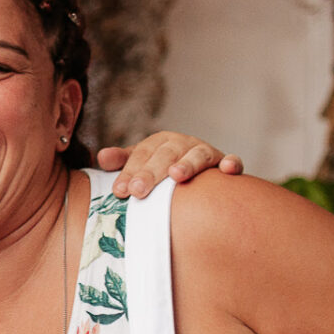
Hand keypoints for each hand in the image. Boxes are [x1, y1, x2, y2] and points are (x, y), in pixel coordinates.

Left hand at [95, 131, 241, 199]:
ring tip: (175, 176)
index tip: (119, 191)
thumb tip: (102, 157)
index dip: (130, 171)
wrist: (194, 170)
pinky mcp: (225, 162)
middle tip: (138, 191)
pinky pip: (231, 160)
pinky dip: (231, 163)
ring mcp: (205, 152)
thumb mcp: (139, 162)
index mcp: (159, 142)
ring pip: (197, 155)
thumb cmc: (159, 168)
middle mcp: (182, 143)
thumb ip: (121, 160)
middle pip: (165, 155)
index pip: (141, 155)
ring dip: (188, 164)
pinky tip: (227, 169)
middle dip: (151, 172)